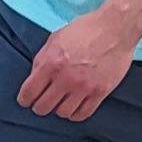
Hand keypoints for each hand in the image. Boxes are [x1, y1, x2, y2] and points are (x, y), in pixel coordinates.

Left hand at [17, 7, 137, 120]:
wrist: (116, 27)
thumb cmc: (86, 29)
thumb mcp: (56, 38)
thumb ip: (43, 59)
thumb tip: (35, 78)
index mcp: (51, 63)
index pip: (29, 92)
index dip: (24, 99)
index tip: (26, 100)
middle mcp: (65, 78)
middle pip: (43, 107)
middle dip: (39, 106)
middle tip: (42, 102)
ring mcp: (84, 87)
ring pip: (62, 113)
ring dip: (59, 109)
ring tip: (61, 102)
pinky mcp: (100, 92)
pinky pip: (83, 114)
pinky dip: (75, 114)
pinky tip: (74, 107)